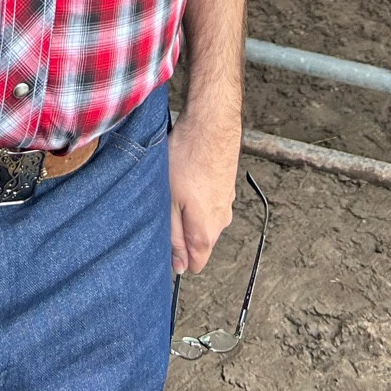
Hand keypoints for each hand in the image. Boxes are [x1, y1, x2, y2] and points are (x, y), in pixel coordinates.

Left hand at [167, 110, 240, 274]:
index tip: (163, 240)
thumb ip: (174, 236)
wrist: (211, 124)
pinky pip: (210, 201)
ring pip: (204, 220)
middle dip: (182, 232)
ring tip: (174, 187)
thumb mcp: (170, 202)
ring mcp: (227, 202)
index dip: (178, 258)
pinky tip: (187, 175)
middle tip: (164, 207)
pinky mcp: (227, 186)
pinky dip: (198, 194)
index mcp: (206, 232)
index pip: (196, 264)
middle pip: (200, 242)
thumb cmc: (187, 159)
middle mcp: (222, 221)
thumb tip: (178, 266)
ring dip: (189, 210)